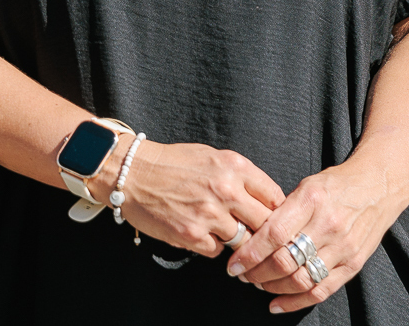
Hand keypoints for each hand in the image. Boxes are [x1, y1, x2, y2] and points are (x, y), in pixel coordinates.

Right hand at [115, 141, 284, 256]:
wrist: (132, 173)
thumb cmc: (172, 163)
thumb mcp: (212, 157)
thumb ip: (241, 177)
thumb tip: (266, 201)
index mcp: (234, 167)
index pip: (275, 198)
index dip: (277, 212)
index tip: (273, 220)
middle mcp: (225, 190)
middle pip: (265, 224)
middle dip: (264, 233)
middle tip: (260, 239)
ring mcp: (209, 215)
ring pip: (244, 241)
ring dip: (239, 243)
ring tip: (230, 238)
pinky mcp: (192, 235)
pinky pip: (218, 251)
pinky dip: (214, 247)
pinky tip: (202, 235)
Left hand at [224, 161, 407, 312]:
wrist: (378, 186)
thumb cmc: (335, 184)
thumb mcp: (305, 186)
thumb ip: (282, 210)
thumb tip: (251, 236)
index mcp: (311, 201)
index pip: (274, 234)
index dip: (250, 253)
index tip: (233, 265)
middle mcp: (328, 225)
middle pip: (285, 260)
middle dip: (257, 274)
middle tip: (242, 275)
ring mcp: (343, 247)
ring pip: (301, 279)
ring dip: (273, 287)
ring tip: (258, 285)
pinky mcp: (354, 264)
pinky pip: (322, 290)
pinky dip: (296, 302)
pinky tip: (276, 304)